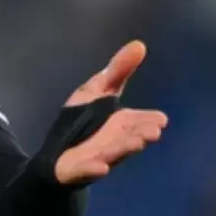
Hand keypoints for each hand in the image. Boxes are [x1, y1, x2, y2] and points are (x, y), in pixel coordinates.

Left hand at [54, 40, 167, 184]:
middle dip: (141, 134)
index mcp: (123, 123)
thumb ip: (118, 71)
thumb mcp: (98, 89)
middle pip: (131, 137)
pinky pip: (88, 171)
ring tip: (135, 144)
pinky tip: (101, 168)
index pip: (141, 121)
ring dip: (124, 150)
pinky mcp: (80, 170)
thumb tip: (139, 44)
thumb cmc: (82, 119)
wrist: (55, 150)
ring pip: (114, 154)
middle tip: (152, 132)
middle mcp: (116, 141)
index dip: (149, 120)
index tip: (160, 119)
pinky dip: (95, 170)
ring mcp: (100, 157)